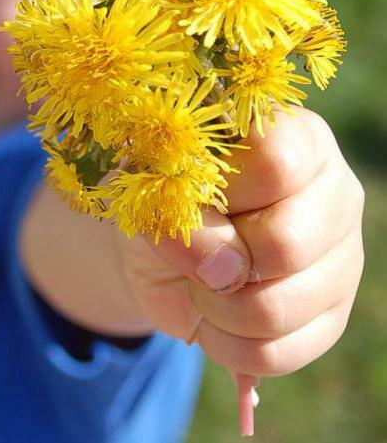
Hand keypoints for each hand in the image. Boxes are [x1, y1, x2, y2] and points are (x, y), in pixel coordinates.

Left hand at [117, 107, 364, 377]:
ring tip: (201, 287)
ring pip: (280, 308)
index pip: (275, 164)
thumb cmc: (160, 199)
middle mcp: (332, 193)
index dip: (221, 194)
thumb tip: (223, 270)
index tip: (186, 198)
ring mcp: (342, 258)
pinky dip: (226, 345)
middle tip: (193, 254)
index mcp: (293, 139)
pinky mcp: (331, 316)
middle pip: (286, 244)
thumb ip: (178, 212)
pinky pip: (277, 354)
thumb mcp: (151, 190)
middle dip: (216, 263)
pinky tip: (217, 319)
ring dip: (215, 309)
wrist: (161, 252)